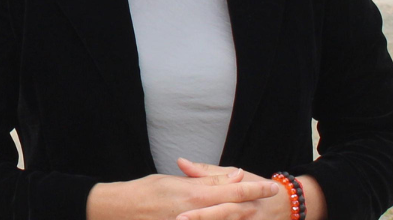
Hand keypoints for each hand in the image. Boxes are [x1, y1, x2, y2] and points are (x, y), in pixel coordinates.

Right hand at [83, 168, 280, 219]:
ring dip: (242, 216)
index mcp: (194, 195)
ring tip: (258, 211)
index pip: (232, 191)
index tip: (271, 186)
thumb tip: (233, 176)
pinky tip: (232, 218)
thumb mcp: (173, 182)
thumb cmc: (144, 192)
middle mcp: (196, 214)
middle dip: (255, 203)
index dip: (254, 189)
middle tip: (273, 196)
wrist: (119, 212)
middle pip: (235, 210)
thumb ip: (204, 180)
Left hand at [175, 162, 325, 219]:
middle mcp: (246, 211)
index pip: (218, 201)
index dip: (199, 211)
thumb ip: (206, 173)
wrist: (286, 203)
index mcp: (239, 194)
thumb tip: (180, 161)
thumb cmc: (254, 186)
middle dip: (203, 219)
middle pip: (224, 216)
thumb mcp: (234, 175)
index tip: (180, 215)